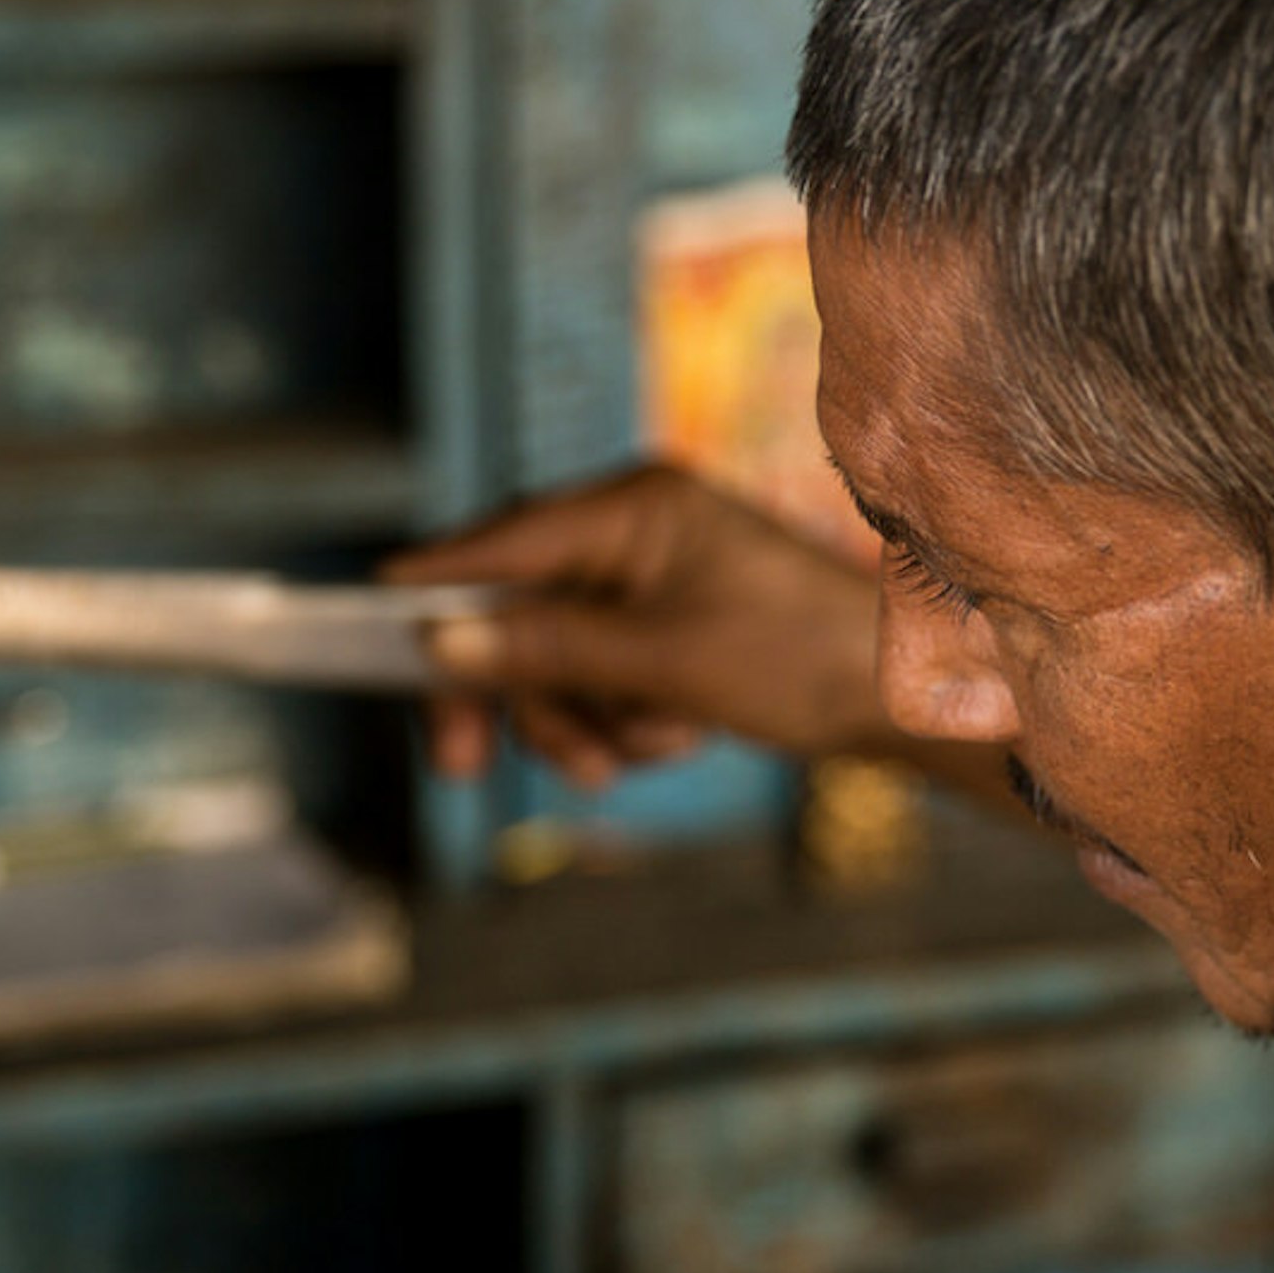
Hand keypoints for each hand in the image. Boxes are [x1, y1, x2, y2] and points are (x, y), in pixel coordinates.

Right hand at [384, 464, 891, 793]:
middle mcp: (635, 529)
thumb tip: (439, 642)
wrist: (904, 701)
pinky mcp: (672, 627)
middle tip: (464, 766)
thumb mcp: (657, 662)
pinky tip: (682, 735)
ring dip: (583, 720)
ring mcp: (653, 579)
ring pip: (558, 660)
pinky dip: (628, 721)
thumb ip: (544, 649)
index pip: (499, 540)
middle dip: (515, 693)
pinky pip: (607, 680)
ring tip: (640, 750)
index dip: (432, 587)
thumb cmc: (796, 658)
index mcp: (631, 506)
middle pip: (516, 612)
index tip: (370, 625)